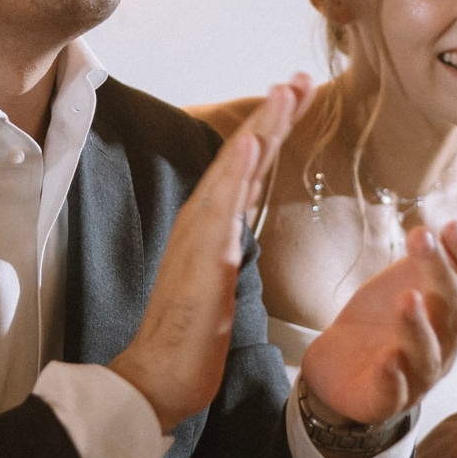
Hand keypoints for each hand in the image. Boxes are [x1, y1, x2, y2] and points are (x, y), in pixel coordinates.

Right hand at [109, 77, 310, 429]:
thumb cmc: (187, 339)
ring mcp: (201, 238)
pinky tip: (250, 142)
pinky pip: (222, 208)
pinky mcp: (204, 260)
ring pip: (233, 171)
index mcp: (210, 228)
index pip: (247, 169)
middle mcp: (202, 223)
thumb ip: (225, 250)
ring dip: (260, 128)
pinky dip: (235, 171)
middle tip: (300, 79)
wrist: (156, 379)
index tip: (296, 98)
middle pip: (241, 158)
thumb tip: (236, 233)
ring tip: (284, 92)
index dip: (272, 131)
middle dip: (273, 116)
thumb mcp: (216, 282)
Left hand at [295, 189, 456, 428]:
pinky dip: (391, 377)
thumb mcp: (429, 270)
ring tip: (406, 297)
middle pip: (455, 315)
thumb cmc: (395, 313)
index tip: (454, 224)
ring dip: (419, 327)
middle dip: (442, 275)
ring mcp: (416, 377)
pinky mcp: (381, 398)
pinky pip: (391, 393)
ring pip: (427, 355)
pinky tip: (386, 359)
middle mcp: (447, 349)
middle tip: (420, 237)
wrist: (344, 364)